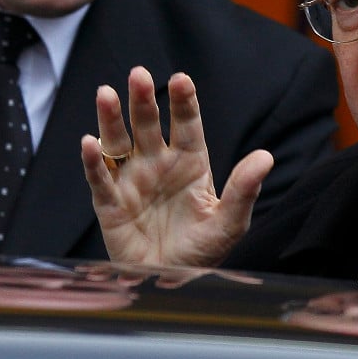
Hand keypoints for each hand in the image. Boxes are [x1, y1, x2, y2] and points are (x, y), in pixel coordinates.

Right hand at [81, 66, 272, 266]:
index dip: (183, 102)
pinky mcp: (111, 206)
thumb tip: (267, 157)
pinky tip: (90, 143)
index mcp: (190, 162)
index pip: (187, 124)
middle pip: (148, 125)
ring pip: (119, 143)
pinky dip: (94, 162)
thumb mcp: (230, 223)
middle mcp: (158, 164)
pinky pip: (100, 180)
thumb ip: (244, 189)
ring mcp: (133, 182)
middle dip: (143, 100)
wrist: (174, 283)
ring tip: (106, 95)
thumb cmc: (203, 252)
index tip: (181, 80)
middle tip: (138, 75)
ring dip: (111, 120)